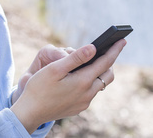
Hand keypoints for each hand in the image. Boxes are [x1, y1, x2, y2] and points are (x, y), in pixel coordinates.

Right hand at [10, 39, 125, 133]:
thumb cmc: (38, 88)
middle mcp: (87, 94)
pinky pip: (91, 93)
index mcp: (82, 81)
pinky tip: (80, 77)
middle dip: (109, 62)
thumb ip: (75, 58)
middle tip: (106, 50)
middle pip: (108, 75)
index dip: (114, 50)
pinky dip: (91, 82)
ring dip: (99, 73)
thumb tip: (93, 47)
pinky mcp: (79, 108)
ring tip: (91, 62)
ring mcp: (84, 103)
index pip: (105, 62)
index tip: (123, 40)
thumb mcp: (55, 69)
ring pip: (100, 85)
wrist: (29, 113)